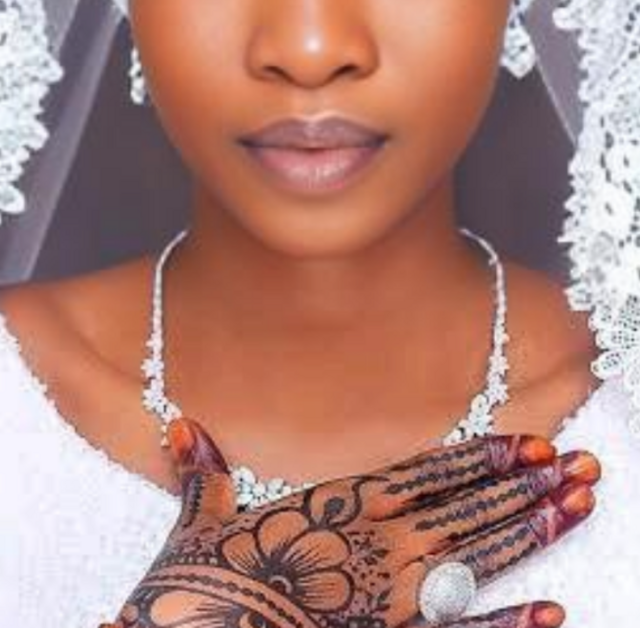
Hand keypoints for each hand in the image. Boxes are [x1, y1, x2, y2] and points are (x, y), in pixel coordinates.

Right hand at [104, 420, 599, 627]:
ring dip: (533, 533)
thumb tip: (183, 426)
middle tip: (582, 465)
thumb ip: (205, 471)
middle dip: (528, 485)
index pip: (430, 469)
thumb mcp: (200, 519)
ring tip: (579, 508)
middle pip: (469, 506)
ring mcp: (392, 598)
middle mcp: (378, 543)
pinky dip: (510, 626)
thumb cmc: (201, 583)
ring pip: (479, 557)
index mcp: (342, 503)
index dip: (485, 454)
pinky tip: (555, 612)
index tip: (532, 442)